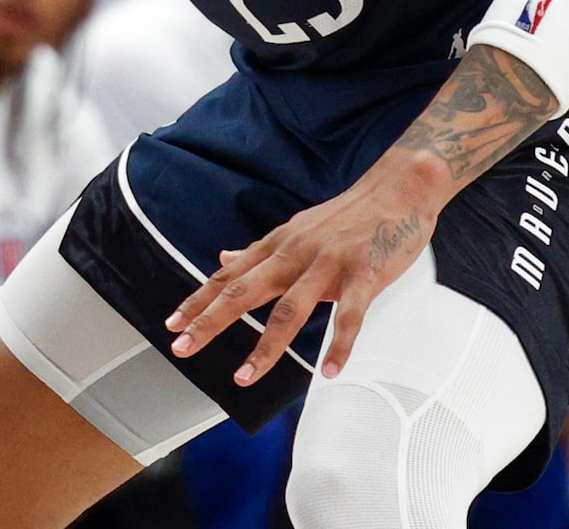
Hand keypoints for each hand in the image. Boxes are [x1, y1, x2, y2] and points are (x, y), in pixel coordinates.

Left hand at [165, 152, 444, 385]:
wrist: (396, 191)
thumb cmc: (344, 216)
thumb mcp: (293, 230)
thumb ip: (259, 252)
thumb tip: (223, 257)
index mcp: (276, 247)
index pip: (227, 277)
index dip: (197, 301)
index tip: (172, 326)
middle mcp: (294, 255)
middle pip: (244, 291)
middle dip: (210, 322)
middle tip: (182, 349)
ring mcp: (328, 265)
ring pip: (290, 309)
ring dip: (265, 346)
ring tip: (244, 377)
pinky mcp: (364, 275)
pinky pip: (350, 316)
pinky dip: (340, 345)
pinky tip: (330, 372)